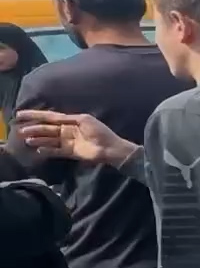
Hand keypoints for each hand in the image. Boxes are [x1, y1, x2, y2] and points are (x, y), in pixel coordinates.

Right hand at [12, 110, 137, 166]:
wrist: (110, 148)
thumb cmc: (100, 131)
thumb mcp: (84, 120)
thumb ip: (68, 118)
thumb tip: (53, 117)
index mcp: (70, 121)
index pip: (50, 117)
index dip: (36, 115)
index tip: (21, 114)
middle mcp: (67, 131)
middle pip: (47, 129)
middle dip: (34, 129)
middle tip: (20, 130)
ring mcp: (68, 142)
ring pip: (49, 140)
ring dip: (37, 139)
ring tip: (26, 140)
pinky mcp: (70, 152)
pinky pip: (55, 151)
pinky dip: (47, 150)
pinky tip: (38, 150)